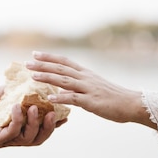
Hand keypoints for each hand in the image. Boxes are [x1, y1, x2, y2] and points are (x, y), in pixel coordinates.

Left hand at [0, 86, 59, 147]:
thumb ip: (12, 91)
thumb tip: (26, 80)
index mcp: (15, 128)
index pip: (39, 129)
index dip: (53, 124)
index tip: (66, 114)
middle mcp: (12, 137)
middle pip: (38, 138)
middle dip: (49, 127)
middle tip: (55, 113)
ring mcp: (3, 140)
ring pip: (27, 138)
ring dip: (35, 123)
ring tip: (37, 108)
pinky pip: (10, 133)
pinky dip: (17, 120)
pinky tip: (17, 107)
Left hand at [26, 51, 154, 128]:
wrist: (131, 104)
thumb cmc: (113, 98)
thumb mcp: (93, 88)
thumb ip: (77, 88)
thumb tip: (61, 90)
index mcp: (85, 73)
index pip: (64, 61)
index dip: (49, 57)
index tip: (34, 53)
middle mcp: (85, 78)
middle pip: (61, 68)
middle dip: (43, 65)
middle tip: (26, 63)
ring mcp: (88, 89)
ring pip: (64, 81)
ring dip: (47, 77)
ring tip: (32, 76)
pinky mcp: (92, 101)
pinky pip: (74, 98)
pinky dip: (61, 97)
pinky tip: (49, 98)